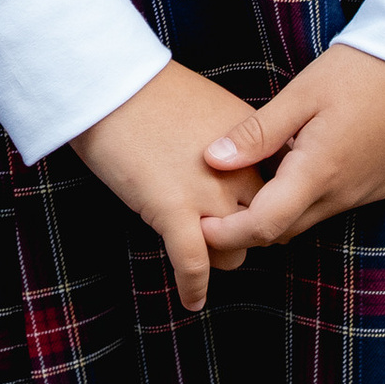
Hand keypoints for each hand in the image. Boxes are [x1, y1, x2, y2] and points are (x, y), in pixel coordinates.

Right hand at [71, 61, 263, 311]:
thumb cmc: (148, 90)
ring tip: (197, 252)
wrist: (108, 82)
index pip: (277, 193)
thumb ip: (233, 142)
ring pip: (234, 252)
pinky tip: (191, 301)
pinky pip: (194, 265)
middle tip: (218, 231)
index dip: (261, 208)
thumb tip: (233, 169)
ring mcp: (208, 195)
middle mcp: (239, 172)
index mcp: (251, 142)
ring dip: (218, 255)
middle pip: (261, 227)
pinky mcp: (174, 211)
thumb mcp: (210, 108)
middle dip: (242, 233)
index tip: (244, 214)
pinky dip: (193, 287)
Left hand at [197, 44, 384, 252]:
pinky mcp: (377, 186)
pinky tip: (287, 167)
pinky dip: (303, 197)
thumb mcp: (300, 94)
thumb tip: (211, 161)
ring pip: (308, 218)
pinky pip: (331, 204)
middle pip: (285, 229)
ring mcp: (365, 194)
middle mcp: (345, 194)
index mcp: (321, 171)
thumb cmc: (358, 72)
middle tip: (211, 206)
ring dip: (276, 211)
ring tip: (243, 182)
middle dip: (247, 228)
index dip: (229, 233)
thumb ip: (257, 134)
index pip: (266, 225)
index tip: (199, 225)